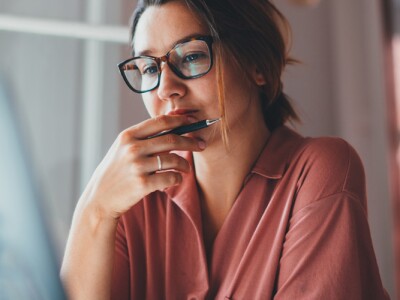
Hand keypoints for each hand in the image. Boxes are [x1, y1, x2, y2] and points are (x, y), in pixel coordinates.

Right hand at [80, 115, 205, 219]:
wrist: (100, 198)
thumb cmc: (116, 171)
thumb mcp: (123, 148)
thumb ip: (144, 137)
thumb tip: (172, 123)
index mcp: (128, 136)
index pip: (160, 122)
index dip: (180, 120)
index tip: (193, 121)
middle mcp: (132, 148)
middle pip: (171, 139)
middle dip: (191, 141)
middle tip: (201, 145)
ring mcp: (137, 166)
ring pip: (174, 160)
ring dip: (185, 164)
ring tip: (186, 168)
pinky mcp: (142, 184)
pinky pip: (171, 178)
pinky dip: (177, 179)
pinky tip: (176, 180)